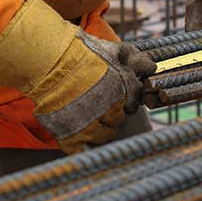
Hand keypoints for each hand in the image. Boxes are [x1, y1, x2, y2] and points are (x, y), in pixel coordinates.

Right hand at [0, 0, 155, 153]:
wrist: (50, 63)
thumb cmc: (80, 53)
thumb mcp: (113, 50)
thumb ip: (134, 60)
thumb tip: (151, 66)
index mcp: (124, 90)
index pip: (133, 102)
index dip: (124, 100)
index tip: (116, 98)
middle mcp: (112, 109)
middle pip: (120, 118)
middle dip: (112, 113)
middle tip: (100, 106)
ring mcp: (92, 125)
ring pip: (106, 135)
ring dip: (101, 130)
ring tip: (89, 119)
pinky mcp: (72, 136)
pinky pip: (84, 151)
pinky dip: (83, 148)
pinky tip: (79, 138)